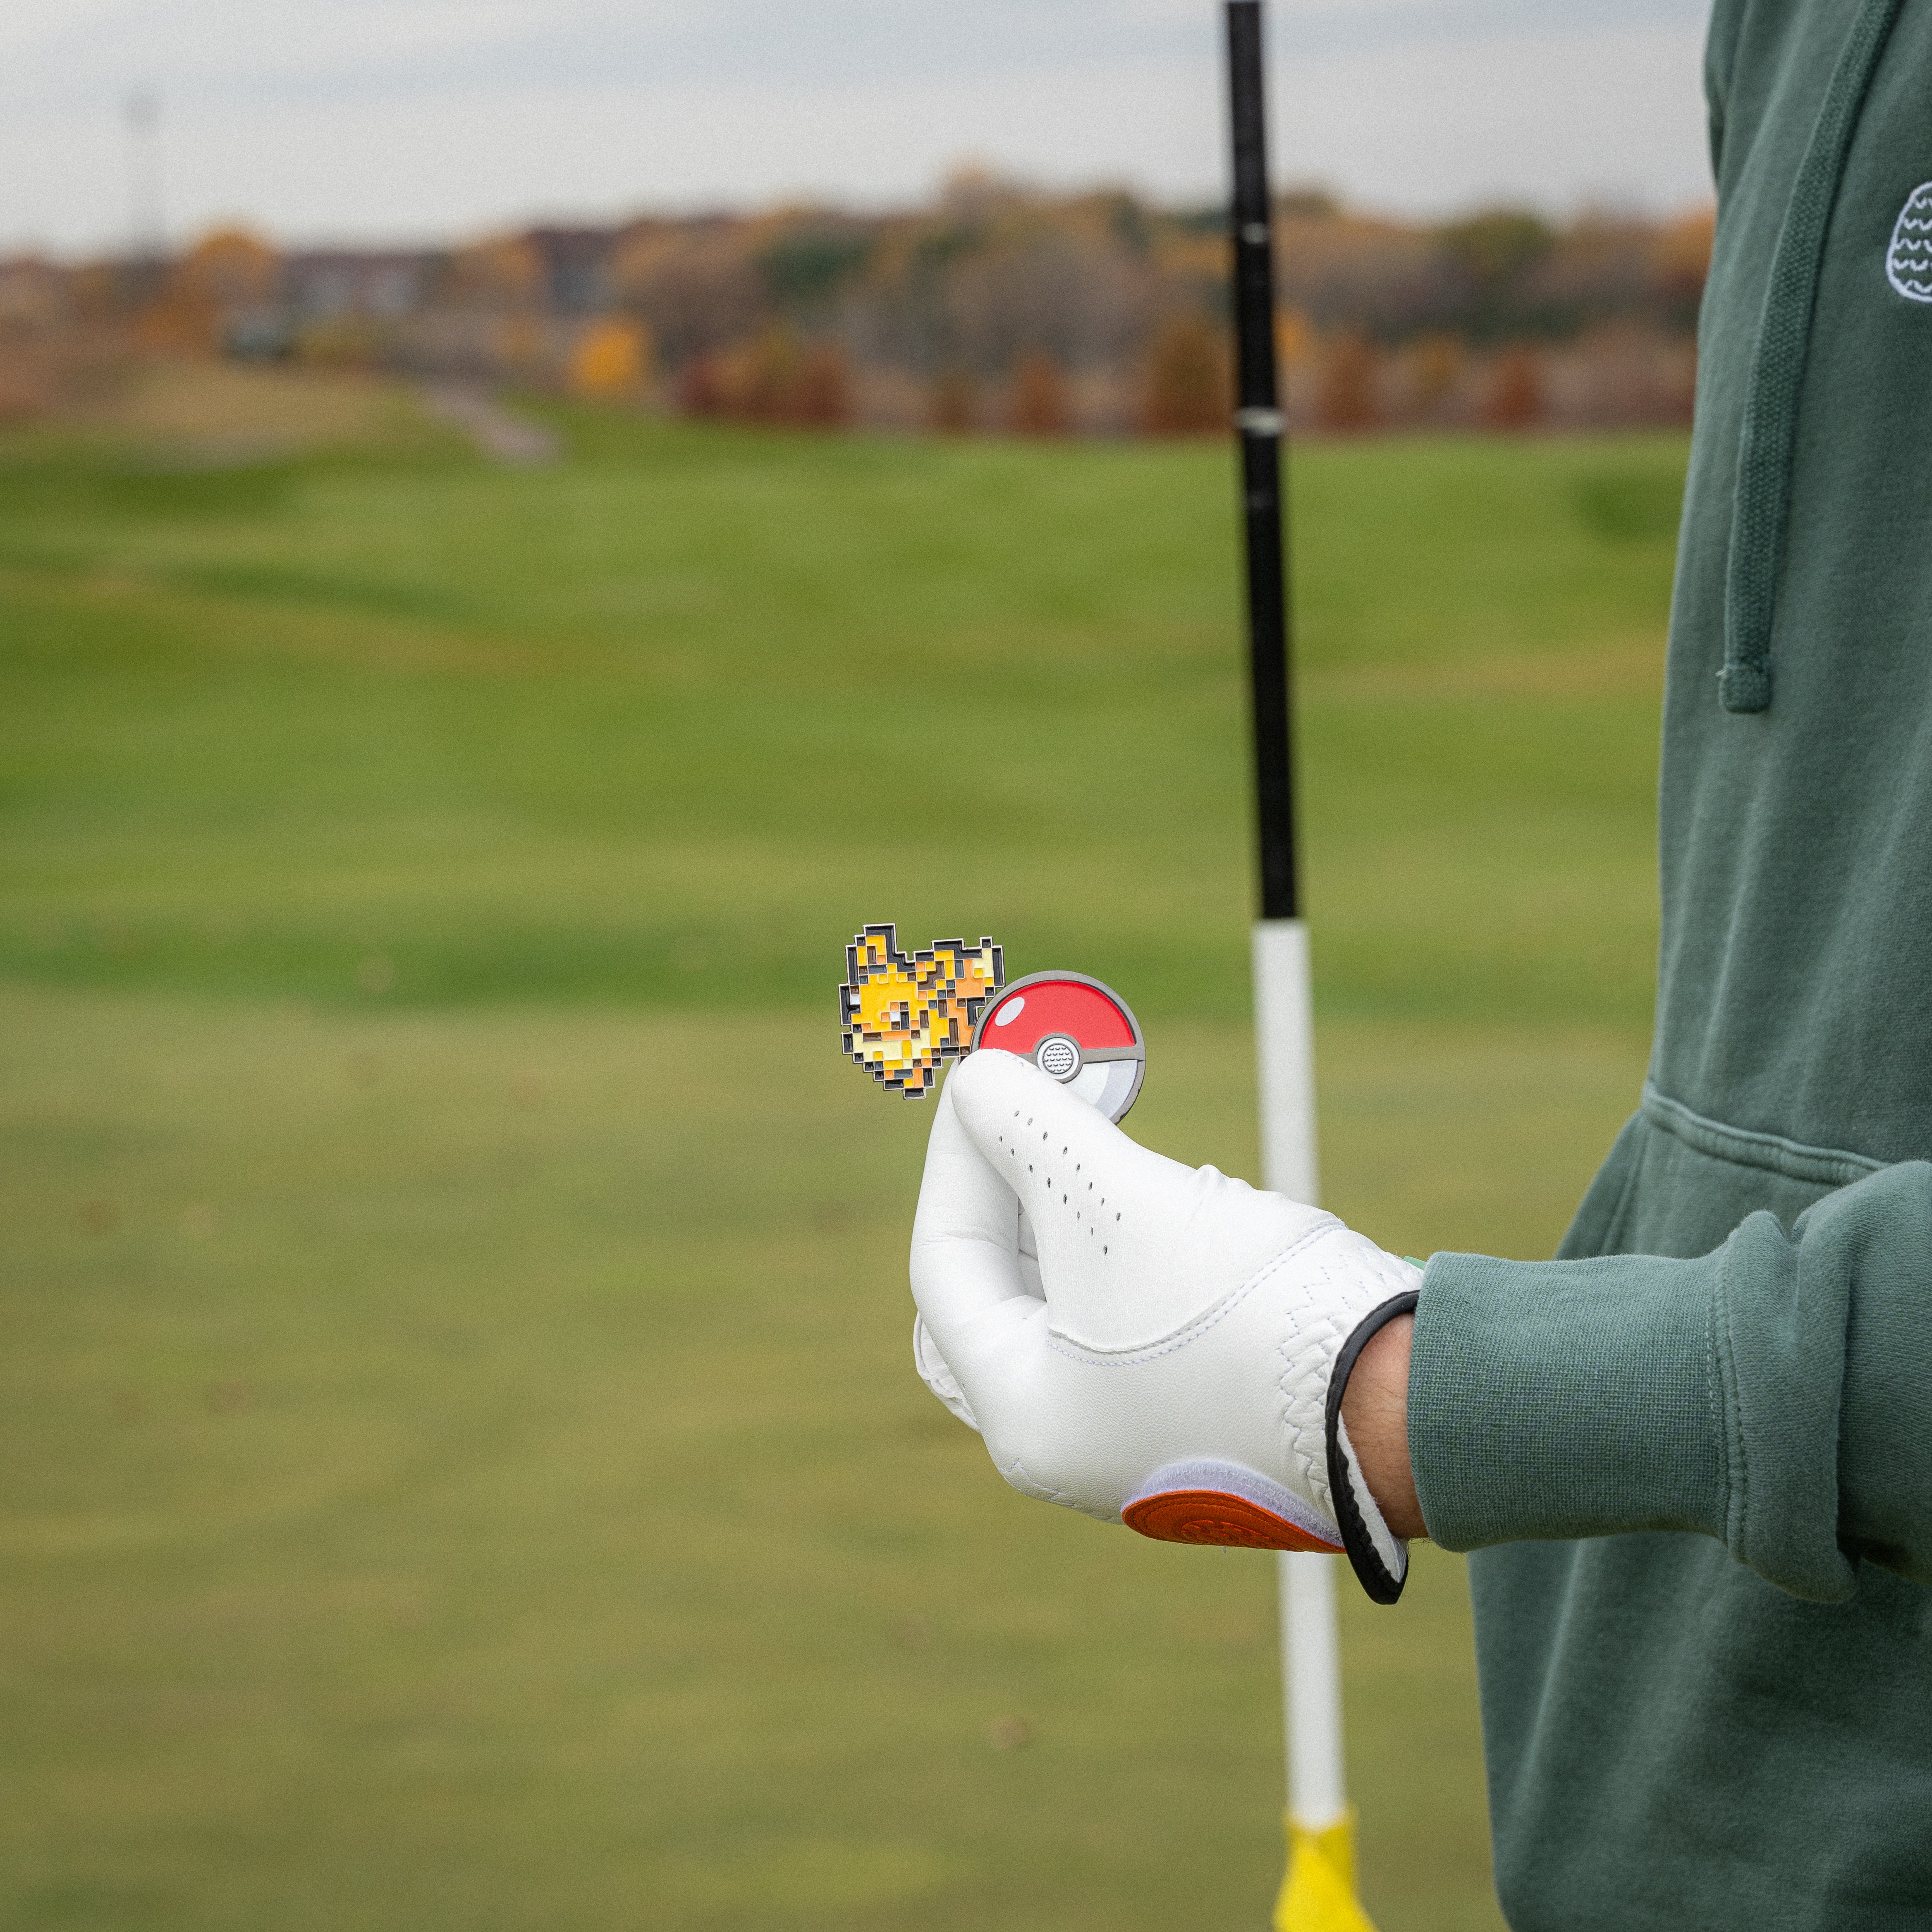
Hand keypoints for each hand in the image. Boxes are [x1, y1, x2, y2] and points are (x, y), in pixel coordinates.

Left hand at [909, 1049, 1421, 1600]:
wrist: (1410, 1400)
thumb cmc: (1251, 1315)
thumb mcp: (1118, 1200)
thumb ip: (1032, 1130)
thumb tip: (975, 1081)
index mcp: (1025, 1420)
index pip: (948, 1264)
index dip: (961, 1157)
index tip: (986, 1082)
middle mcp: (1073, 1445)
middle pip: (1005, 1285)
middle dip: (1023, 1187)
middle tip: (1042, 1109)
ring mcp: (1142, 1436)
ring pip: (1075, 1295)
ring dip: (1091, 1209)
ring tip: (1125, 1145)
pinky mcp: (1205, 1413)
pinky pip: (1139, 1315)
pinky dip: (1143, 1247)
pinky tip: (1183, 1205)